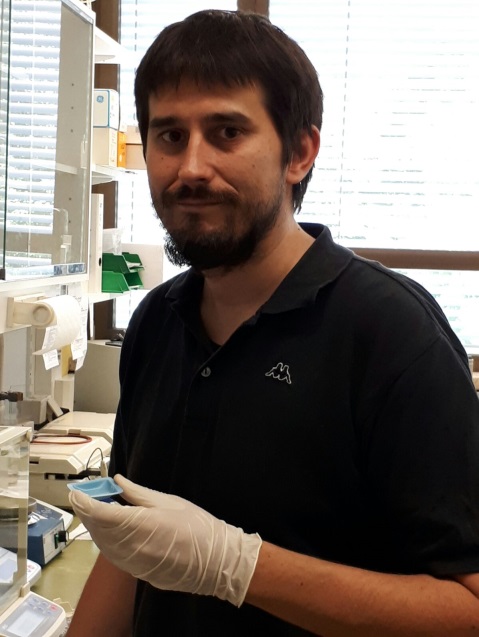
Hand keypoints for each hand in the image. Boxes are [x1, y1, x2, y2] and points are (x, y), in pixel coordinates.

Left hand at [69, 475, 261, 605]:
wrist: (214, 562)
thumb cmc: (196, 526)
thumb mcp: (168, 502)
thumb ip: (138, 493)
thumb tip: (116, 481)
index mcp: (141, 525)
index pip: (102, 514)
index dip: (85, 502)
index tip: (75, 491)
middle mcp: (132, 547)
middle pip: (98, 529)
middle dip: (87, 512)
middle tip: (85, 495)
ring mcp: (133, 563)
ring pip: (103, 544)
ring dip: (95, 526)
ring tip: (96, 509)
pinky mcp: (137, 572)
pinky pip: (112, 555)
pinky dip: (105, 540)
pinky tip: (110, 528)